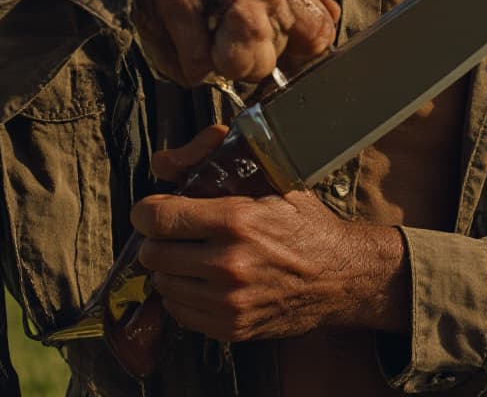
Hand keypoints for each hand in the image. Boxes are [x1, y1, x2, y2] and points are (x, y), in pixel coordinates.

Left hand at [129, 126, 409, 342]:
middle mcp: (229, 263)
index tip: (150, 210)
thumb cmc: (303, 222)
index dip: (146, 211)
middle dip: (157, 239)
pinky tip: (202, 279)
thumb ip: (213, 157)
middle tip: (175, 232)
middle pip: (153, 254)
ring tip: (191, 254)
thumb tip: (161, 161)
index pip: (159, 218)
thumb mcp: (269, 177)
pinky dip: (183, 295)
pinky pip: (180, 313)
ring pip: (163, 284)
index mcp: (236, 220)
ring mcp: (229, 302)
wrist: (340, 275)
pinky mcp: (232, 328)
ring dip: (169, 268)